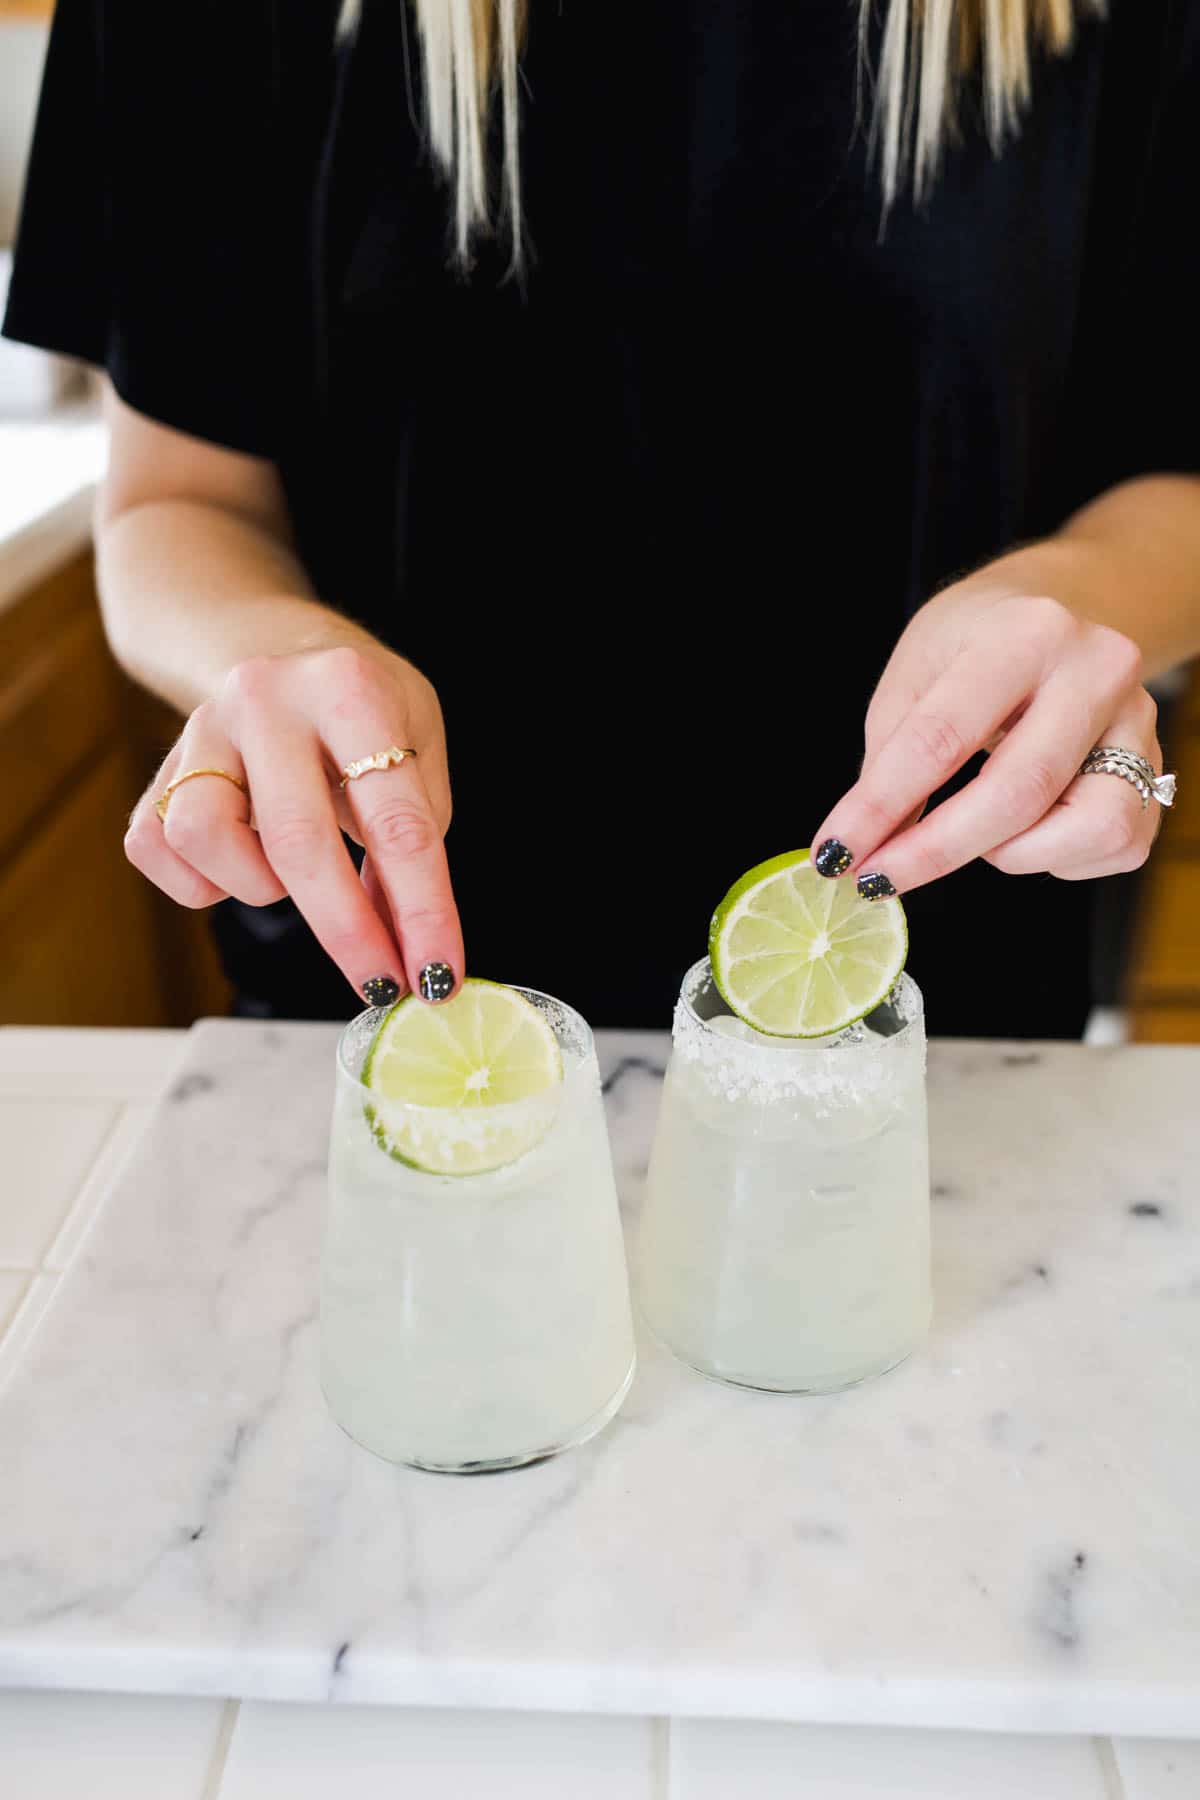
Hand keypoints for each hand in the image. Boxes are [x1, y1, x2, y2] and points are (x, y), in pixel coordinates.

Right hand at [125, 643, 462, 1004]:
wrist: (286, 651)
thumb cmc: (366, 713)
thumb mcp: (418, 750)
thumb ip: (412, 841)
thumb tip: (402, 947)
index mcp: (348, 687)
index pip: (395, 821)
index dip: (422, 912)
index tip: (438, 976)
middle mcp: (266, 699)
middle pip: (299, 842)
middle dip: (348, 932)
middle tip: (382, 983)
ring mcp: (202, 729)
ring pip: (206, 840)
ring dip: (259, 884)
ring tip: (293, 868)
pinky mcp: (160, 764)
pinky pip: (159, 849)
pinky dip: (203, 881)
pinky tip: (243, 860)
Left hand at [812, 577, 1162, 895]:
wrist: (1071, 601)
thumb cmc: (980, 639)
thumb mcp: (917, 666)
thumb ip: (891, 754)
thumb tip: (866, 843)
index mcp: (1024, 634)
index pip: (941, 738)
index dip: (879, 807)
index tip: (835, 853)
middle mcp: (1095, 671)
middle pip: (1017, 793)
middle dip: (934, 851)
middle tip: (876, 879)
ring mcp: (1138, 721)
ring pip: (1086, 829)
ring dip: (1012, 852)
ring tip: (975, 829)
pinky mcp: (1158, 767)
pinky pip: (1114, 846)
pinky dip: (1057, 856)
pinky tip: (1028, 826)